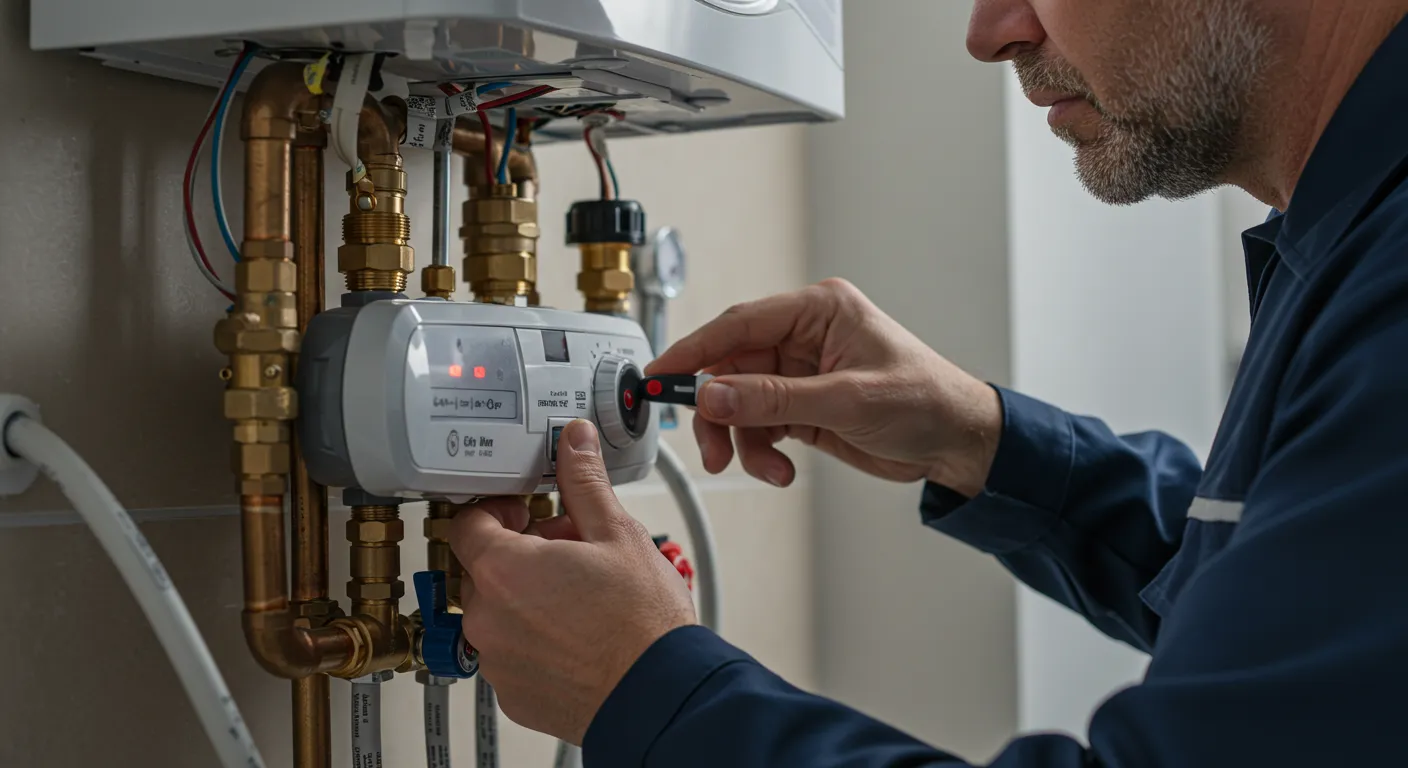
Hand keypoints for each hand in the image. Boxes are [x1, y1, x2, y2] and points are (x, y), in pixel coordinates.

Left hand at [449, 420, 696, 743]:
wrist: (659, 695)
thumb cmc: (642, 622)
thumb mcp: (617, 534)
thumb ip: (584, 482)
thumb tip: (574, 442)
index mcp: (504, 570)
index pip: (468, 524)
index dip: (497, 510)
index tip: (525, 512)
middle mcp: (487, 619)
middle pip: (483, 569)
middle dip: (520, 554)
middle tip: (569, 552)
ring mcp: (497, 662)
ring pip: (497, 614)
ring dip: (526, 598)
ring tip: (580, 596)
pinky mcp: (513, 695)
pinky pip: (511, 654)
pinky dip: (534, 641)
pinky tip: (577, 635)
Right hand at [648, 278, 1001, 495]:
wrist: (959, 443)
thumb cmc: (926, 401)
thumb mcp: (847, 400)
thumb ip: (773, 399)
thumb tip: (714, 395)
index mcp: (818, 311)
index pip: (739, 324)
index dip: (694, 352)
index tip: (660, 378)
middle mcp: (805, 336)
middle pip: (732, 368)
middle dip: (720, 411)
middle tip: (710, 447)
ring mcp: (802, 373)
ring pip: (741, 402)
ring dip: (742, 439)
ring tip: (764, 467)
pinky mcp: (803, 406)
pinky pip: (760, 425)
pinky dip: (760, 451)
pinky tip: (779, 469)